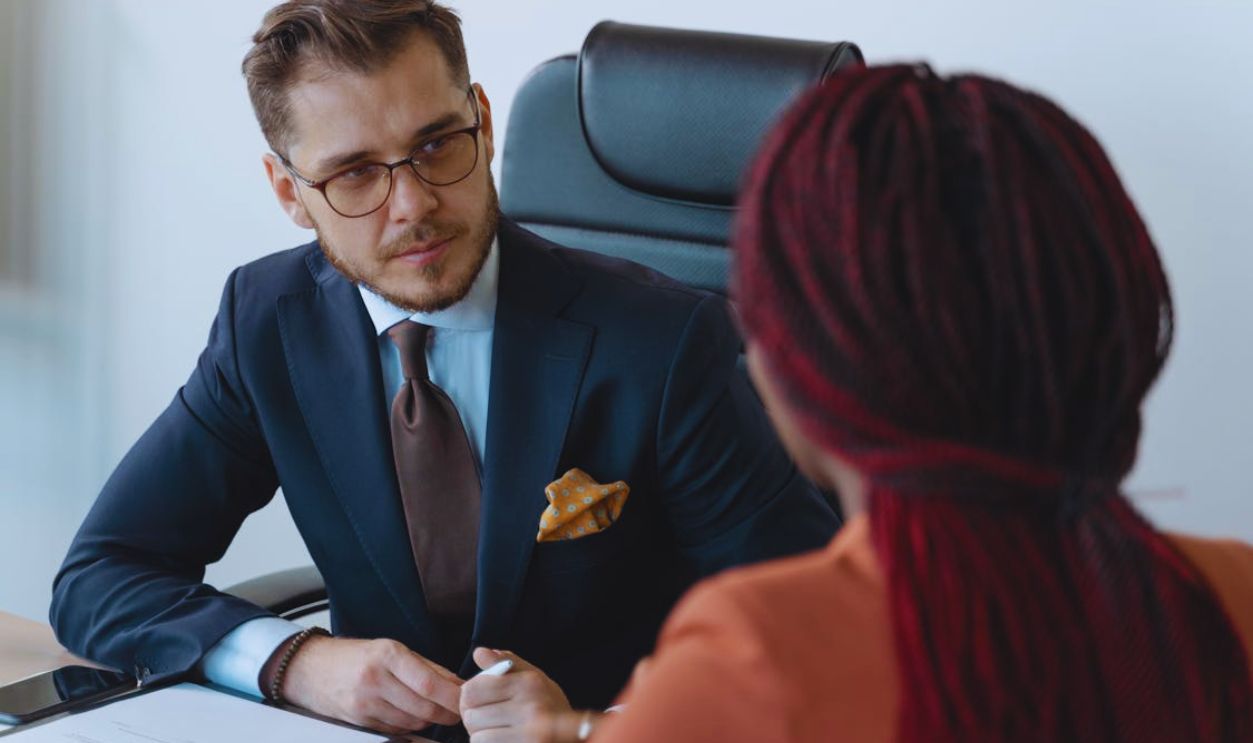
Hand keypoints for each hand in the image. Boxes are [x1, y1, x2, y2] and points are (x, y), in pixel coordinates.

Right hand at [278, 635, 462, 734]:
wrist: (312, 669)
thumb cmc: (356, 656)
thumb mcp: (391, 649)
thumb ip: (426, 667)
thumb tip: (457, 683)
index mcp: (387, 655)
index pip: (429, 683)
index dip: (453, 696)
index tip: (467, 699)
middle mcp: (375, 680)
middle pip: (423, 707)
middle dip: (447, 713)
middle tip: (459, 711)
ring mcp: (365, 704)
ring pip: (412, 722)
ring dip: (429, 721)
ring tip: (435, 711)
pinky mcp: (360, 722)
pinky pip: (396, 730)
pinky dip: (409, 726)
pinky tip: (409, 714)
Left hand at [461, 647, 588, 741]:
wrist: (576, 737)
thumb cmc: (551, 707)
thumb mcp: (535, 678)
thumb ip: (506, 662)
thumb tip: (479, 653)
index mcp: (529, 684)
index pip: (472, 690)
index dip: (468, 697)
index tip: (477, 701)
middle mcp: (530, 708)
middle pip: (471, 716)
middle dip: (474, 719)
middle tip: (488, 719)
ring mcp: (529, 735)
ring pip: (477, 737)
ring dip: (482, 736)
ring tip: (498, 731)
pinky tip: (504, 740)